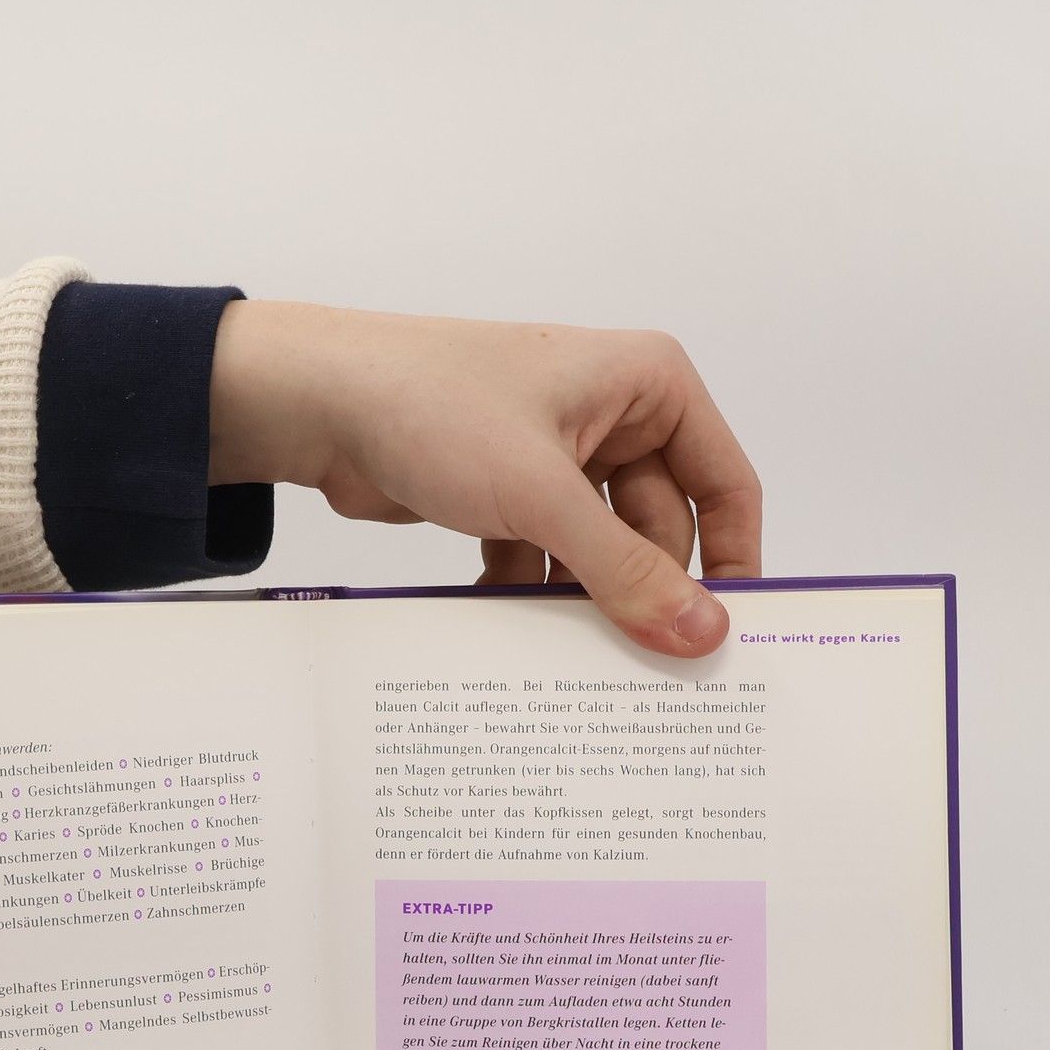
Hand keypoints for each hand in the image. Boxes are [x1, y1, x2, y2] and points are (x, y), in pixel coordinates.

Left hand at [207, 302, 760, 655]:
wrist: (315, 403)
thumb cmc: (432, 407)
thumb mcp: (542, 497)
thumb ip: (627, 572)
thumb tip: (704, 634)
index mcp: (649, 385)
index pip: (726, 484)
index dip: (733, 561)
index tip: (726, 636)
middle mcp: (614, 415)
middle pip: (663, 530)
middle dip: (642, 591)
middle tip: (635, 664)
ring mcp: (560, 456)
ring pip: (602, 552)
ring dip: (582, 599)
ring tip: (568, 654)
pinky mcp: (512, 493)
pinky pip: (549, 559)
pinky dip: (530, 593)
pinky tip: (505, 624)